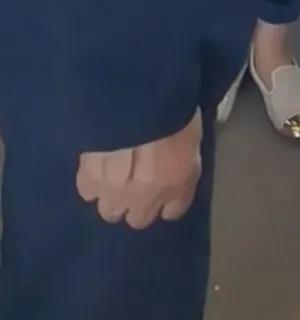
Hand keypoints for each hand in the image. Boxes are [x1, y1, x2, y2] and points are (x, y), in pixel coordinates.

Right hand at [76, 110, 201, 229]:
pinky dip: (91, 182)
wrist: (137, 101)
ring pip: (110, 211)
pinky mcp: (90, 181)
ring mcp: (117, 194)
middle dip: (136, 204)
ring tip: (110, 176)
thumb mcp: (191, 130)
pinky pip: (88, 192)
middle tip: (132, 182)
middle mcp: (148, 198)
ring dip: (111, 198)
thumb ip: (184, 155)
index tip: (161, 188)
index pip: (173, 211)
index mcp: (178, 184)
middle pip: (139, 218)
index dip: (166, 200)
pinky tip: (95, 165)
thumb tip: (176, 159)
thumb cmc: (173, 108)